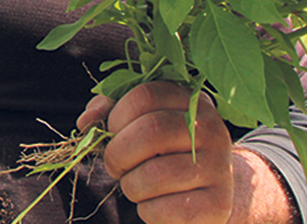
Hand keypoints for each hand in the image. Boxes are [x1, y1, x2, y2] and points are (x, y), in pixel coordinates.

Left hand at [77, 82, 234, 223]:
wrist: (210, 193)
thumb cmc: (164, 154)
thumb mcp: (141, 124)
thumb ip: (110, 114)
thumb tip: (87, 121)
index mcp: (191, 102)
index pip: (145, 96)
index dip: (116, 116)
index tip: (112, 134)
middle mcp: (212, 130)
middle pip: (151, 130)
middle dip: (118, 153)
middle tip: (115, 166)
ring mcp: (219, 167)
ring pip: (156, 173)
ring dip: (131, 186)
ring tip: (136, 186)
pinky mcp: (218, 204)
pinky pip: (166, 208)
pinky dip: (148, 211)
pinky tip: (155, 205)